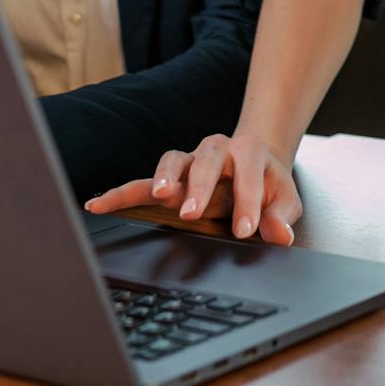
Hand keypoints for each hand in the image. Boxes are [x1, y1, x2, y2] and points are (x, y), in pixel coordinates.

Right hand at [83, 132, 300, 244]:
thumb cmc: (268, 182)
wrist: (256, 161)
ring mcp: (190, 159)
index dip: (247, 205)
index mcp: (250, 152)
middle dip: (198, 187)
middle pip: (206, 162)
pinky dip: (122, 192)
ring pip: (172, 161)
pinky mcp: (171, 175)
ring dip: (163, 178)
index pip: (249, 177)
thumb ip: (281, 216)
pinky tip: (99, 204)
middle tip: (192, 212)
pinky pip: (143, 181)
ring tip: (158, 196)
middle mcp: (217, 149)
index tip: (244, 231)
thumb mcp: (285, 199)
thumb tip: (280, 236)